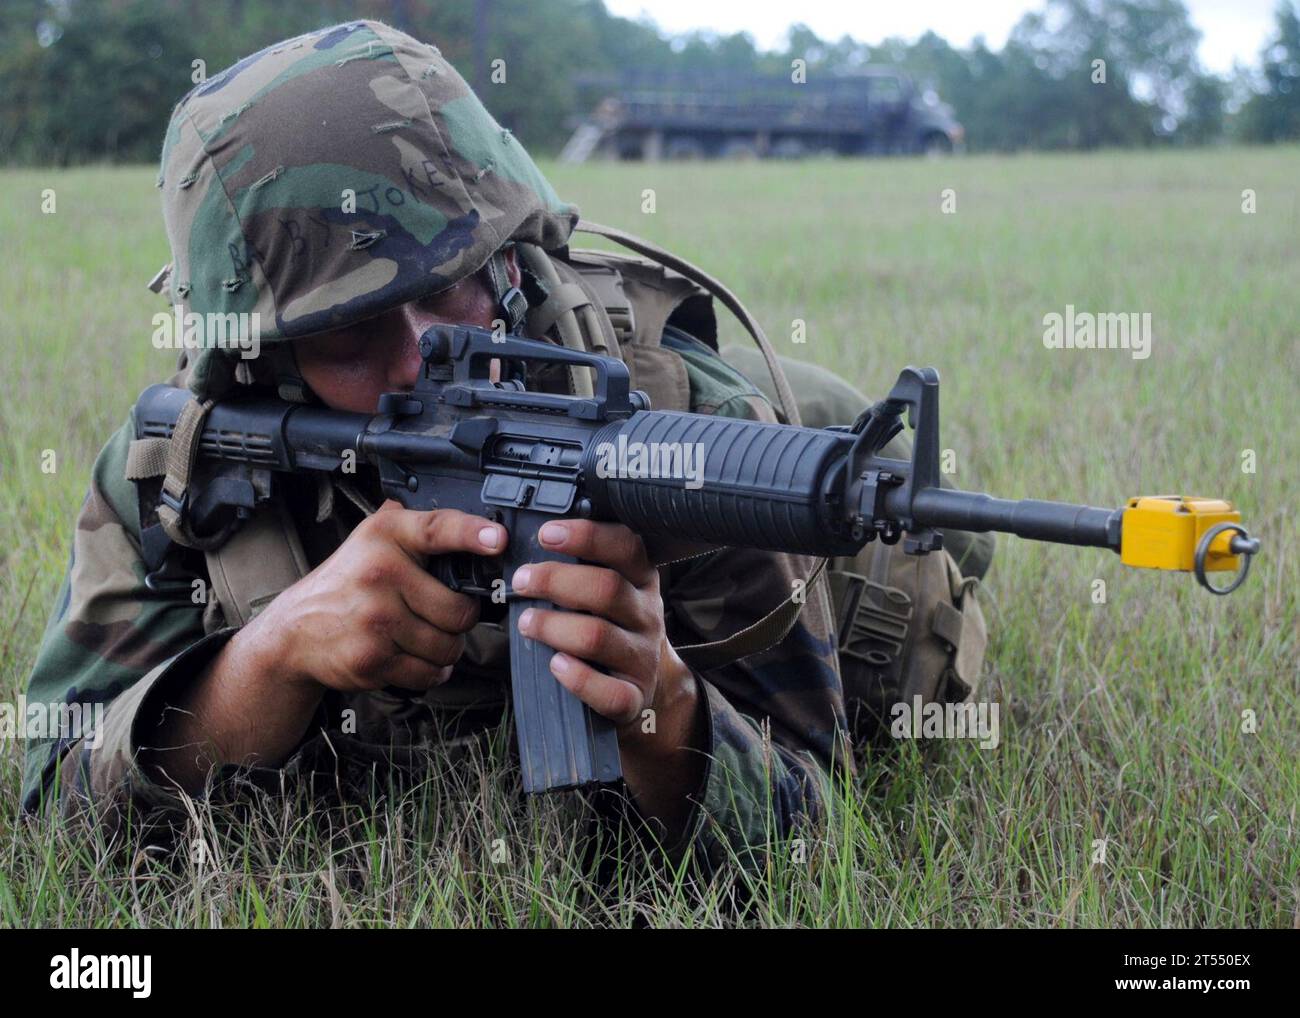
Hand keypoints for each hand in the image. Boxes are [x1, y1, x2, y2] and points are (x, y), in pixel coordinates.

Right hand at [233, 501, 503, 693]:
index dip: (472, 533)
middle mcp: (380, 573)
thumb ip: (416, 529)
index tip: (497, 538)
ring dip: (446, 649)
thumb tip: (476, 526)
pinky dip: (430, 672)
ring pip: (448, 646)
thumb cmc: (347, 584)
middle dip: (460, 620)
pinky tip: (412, 658)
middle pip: (459, 610)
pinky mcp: (372, 658)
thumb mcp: (372, 540)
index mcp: (386, 535)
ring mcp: (375, 618)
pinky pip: (428, 673)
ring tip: (424, 638)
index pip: (438, 528)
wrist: (295, 631)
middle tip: (444, 617)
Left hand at [511, 520, 695, 738]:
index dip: (587, 536)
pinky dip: (578, 678)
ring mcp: (642, 657)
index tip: (547, 534)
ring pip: (597, 636)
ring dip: (553, 627)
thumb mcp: (609, 592)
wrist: (644, 687)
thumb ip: (582, 569)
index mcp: (641, 580)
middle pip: (606, 588)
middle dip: (555, 580)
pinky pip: (608, 691)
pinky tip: (556, 665)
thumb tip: (529, 545)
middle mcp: (647, 615)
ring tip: (526, 623)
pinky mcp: (634, 696)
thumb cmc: (611, 629)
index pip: (625, 547)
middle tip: (521, 581)